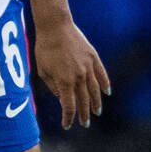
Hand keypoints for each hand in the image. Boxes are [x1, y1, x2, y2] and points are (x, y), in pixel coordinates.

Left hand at [31, 14, 110, 129]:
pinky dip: (105, 84)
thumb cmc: (45, 48)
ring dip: (96, 103)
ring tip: (96, 112)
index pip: (69, 106)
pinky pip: (102, 74)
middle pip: (83, 101)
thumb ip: (53, 87)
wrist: (55, 26)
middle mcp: (79, 76)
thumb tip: (62, 98)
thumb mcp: (43, 71)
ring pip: (95, 90)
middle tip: (84, 123)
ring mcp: (88, 66)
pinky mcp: (93, 57)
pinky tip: (107, 93)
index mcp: (64, 81)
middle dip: (83, 114)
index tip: (67, 125)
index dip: (68, 118)